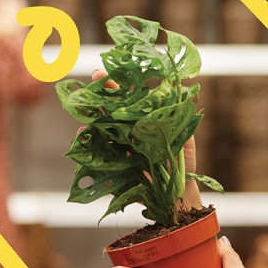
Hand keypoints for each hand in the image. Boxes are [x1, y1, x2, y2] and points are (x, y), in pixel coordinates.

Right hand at [92, 69, 200, 208]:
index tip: (106, 72)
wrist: (178, 195)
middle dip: (101, 95)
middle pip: (110, 111)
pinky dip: (88, 142)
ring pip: (100, 129)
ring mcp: (118, 149)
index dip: (118, 87)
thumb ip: (177, 121)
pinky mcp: (112, 167)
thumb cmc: (182, 166)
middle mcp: (128, 134)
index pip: (128, 102)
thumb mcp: (184, 141)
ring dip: (91, 116)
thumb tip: (176, 97)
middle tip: (94, 78)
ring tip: (86, 104)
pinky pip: (96, 153)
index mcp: (143, 125)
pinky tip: (83, 131)